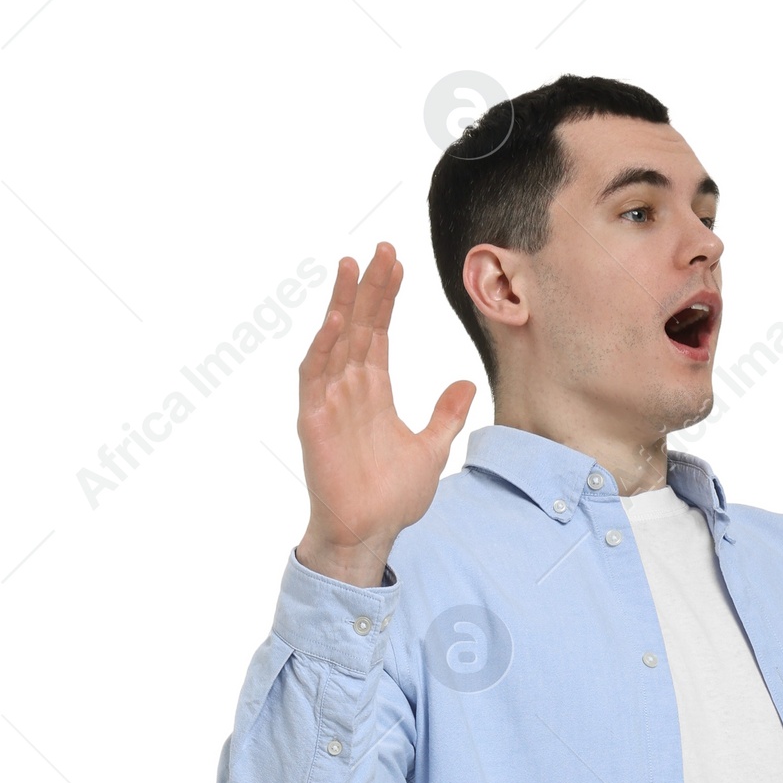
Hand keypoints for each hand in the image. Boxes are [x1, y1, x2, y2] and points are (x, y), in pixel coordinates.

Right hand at [295, 245, 476, 585]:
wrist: (369, 533)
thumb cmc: (392, 498)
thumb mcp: (431, 450)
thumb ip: (446, 416)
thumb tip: (467, 383)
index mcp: (374, 391)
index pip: (379, 332)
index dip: (387, 298)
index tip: (397, 264)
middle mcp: (350, 388)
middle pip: (360, 326)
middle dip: (370, 288)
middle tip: (382, 249)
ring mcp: (330, 401)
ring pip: (336, 341)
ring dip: (344, 303)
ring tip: (353, 265)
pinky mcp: (314, 420)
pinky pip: (316, 375)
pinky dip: (324, 347)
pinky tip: (336, 319)